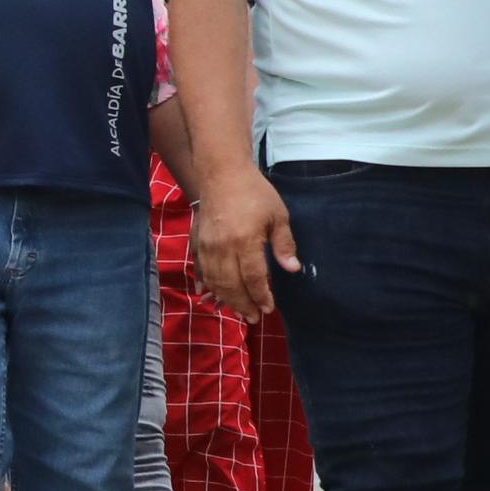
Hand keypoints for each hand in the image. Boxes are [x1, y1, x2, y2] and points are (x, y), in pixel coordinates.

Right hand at [186, 164, 296, 318]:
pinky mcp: (197, 242)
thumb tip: (293, 269)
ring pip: (214, 281)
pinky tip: (208, 294)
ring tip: (237, 310)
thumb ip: (284, 244)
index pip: (253, 278)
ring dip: (225, 299)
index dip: (262, 296)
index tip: (269, 308)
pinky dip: (204, 284)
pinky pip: (199, 269)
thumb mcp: (278, 215)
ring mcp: (207, 246)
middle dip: (243, 305)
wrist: (222, 172)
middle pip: (232, 285)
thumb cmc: (254, 192)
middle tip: (253, 317)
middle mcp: (223, 247)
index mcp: (246, 241)